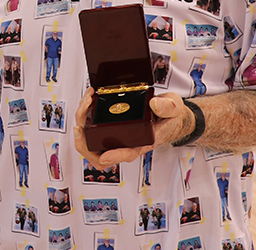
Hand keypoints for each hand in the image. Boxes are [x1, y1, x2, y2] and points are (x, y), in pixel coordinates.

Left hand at [72, 89, 188, 169]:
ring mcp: (116, 138)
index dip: (114, 156)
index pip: (127, 154)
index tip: (104, 155)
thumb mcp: (174, 108)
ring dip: (82, 125)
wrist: (168, 114)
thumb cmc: (169, 116)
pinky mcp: (110, 129)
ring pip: (91, 143)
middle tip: (81, 122)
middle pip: (99, 155)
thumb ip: (168, 107)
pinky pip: (91, 129)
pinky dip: (85, 116)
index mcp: (143, 142)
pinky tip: (88, 99)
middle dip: (85, 142)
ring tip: (85, 102)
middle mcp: (126, 143)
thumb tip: (154, 105)